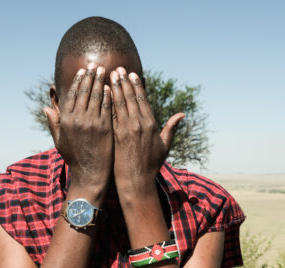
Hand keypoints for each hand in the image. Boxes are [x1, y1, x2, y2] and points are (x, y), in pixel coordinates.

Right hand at [44, 64, 112, 191]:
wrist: (90, 174)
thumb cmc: (75, 159)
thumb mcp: (60, 142)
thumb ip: (54, 124)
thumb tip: (46, 109)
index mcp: (66, 121)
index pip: (72, 95)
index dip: (78, 81)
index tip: (83, 71)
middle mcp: (78, 119)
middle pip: (85, 91)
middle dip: (90, 76)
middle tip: (95, 65)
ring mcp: (92, 123)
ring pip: (96, 96)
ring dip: (100, 81)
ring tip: (105, 71)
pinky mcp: (105, 128)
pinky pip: (107, 107)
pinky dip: (108, 96)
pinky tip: (111, 87)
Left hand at [110, 67, 183, 196]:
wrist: (136, 182)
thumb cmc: (151, 166)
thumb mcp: (165, 146)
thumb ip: (171, 128)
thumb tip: (182, 114)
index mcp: (151, 124)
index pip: (142, 100)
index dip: (136, 86)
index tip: (132, 74)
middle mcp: (138, 124)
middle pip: (130, 98)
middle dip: (123, 82)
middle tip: (117, 69)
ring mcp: (126, 130)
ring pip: (119, 104)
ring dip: (114, 88)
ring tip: (109, 76)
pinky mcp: (115, 136)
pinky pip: (111, 115)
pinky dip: (107, 103)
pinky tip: (102, 94)